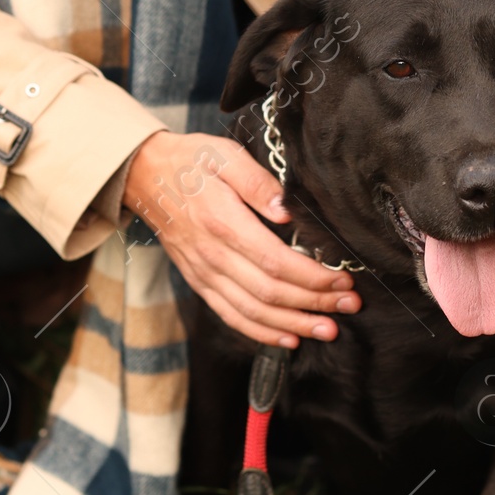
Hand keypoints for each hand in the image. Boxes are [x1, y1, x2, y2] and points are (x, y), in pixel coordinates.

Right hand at [121, 130, 359, 348]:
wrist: (144, 176)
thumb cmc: (190, 162)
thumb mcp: (224, 155)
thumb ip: (258, 182)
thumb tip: (288, 211)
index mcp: (223, 222)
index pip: (276, 261)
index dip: (312, 277)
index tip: (343, 279)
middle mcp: (212, 255)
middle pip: (270, 292)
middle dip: (314, 303)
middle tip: (349, 306)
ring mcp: (204, 273)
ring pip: (253, 311)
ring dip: (293, 325)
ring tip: (327, 330)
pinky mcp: (199, 282)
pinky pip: (231, 316)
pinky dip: (261, 333)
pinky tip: (288, 338)